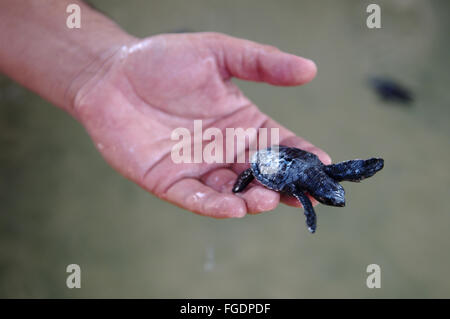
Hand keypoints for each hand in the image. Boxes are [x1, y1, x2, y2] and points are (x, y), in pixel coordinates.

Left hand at [73, 32, 330, 217]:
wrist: (112, 73)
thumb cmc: (163, 59)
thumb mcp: (219, 53)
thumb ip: (263, 63)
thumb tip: (310, 69)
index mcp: (242, 122)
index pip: (280, 143)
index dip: (303, 154)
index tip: (325, 166)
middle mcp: (225, 149)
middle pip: (261, 174)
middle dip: (281, 186)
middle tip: (298, 192)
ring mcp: (198, 168)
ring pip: (232, 192)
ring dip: (251, 199)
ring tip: (266, 199)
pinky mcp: (169, 182)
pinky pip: (196, 198)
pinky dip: (215, 205)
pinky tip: (232, 207)